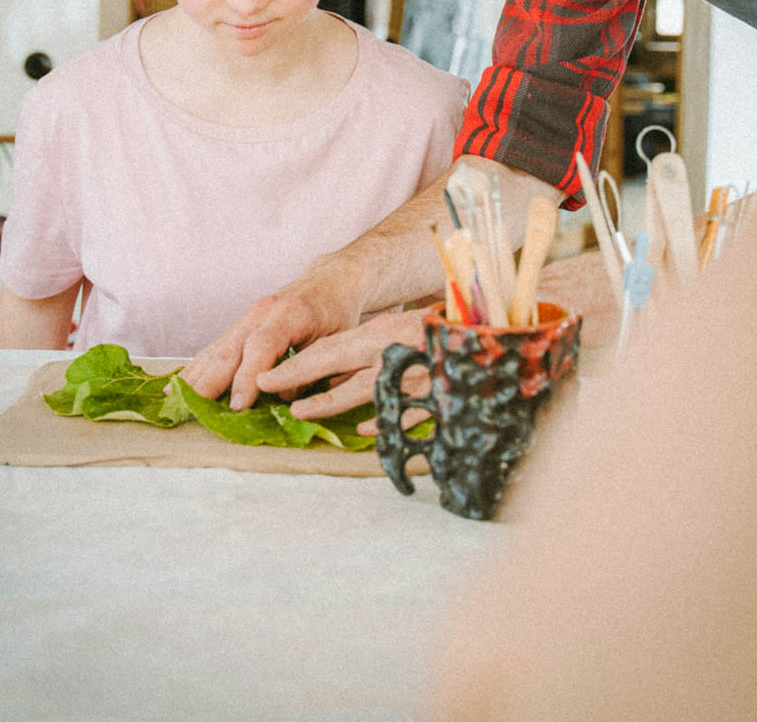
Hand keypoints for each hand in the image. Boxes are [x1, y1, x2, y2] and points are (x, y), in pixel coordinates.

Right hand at [180, 260, 366, 408]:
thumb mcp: (335, 341)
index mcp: (289, 314)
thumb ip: (309, 369)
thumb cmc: (336, 312)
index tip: (237, 407)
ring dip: (195, 375)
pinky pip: (216, 347)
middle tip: (192, 410)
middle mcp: (261, 313)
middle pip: (229, 349)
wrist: (331, 280)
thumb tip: (280, 400)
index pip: (261, 348)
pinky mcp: (241, 324)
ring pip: (216, 348)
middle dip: (209, 382)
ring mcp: (248, 316)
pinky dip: (198, 367)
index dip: (247, 378)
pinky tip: (181, 383)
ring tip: (173, 399)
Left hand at [254, 310, 428, 433]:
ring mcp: (418, 374)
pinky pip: (406, 412)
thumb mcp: (404, 328)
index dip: (296, 366)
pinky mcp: (440, 396)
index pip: (332, 349)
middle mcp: (398, 350)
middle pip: (342, 368)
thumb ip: (373, 346)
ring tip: (302, 411)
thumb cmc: (444, 327)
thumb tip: (331, 368)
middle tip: (270, 392)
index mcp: (388, 331)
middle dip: (302, 380)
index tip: (265, 378)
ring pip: (368, 392)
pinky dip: (383, 421)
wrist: (492, 328)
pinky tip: (363, 428)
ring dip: (331, 402)